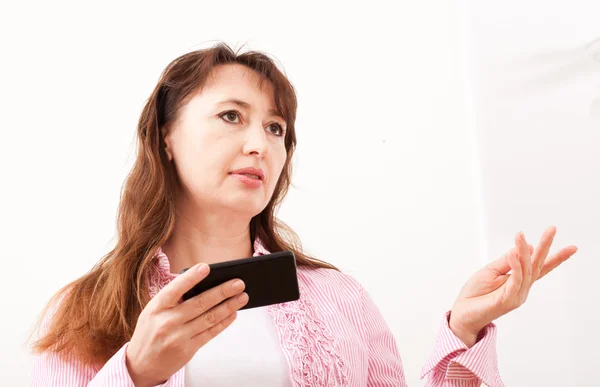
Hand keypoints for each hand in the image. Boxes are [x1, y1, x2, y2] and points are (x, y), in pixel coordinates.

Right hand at [125, 263, 248, 386]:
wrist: (140, 365)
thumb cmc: (150, 331)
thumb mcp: (152, 312)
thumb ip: (173, 299)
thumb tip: (203, 285)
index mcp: (156, 307)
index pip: (175, 289)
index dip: (191, 278)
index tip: (206, 267)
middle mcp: (167, 321)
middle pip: (199, 303)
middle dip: (222, 291)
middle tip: (239, 283)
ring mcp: (178, 337)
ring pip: (209, 318)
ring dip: (228, 306)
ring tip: (242, 297)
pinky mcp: (188, 349)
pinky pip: (210, 333)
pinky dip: (223, 322)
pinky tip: (233, 314)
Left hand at [449, 225, 577, 347]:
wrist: (463, 313)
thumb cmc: (476, 293)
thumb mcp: (491, 271)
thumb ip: (507, 260)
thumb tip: (523, 246)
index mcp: (519, 280)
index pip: (539, 266)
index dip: (555, 257)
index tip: (572, 247)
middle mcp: (522, 288)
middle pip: (537, 265)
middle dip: (546, 247)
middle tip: (552, 229)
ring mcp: (517, 295)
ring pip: (525, 270)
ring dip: (523, 251)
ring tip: (520, 236)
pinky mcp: (507, 300)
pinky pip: (515, 280)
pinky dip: (515, 266)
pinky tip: (513, 254)